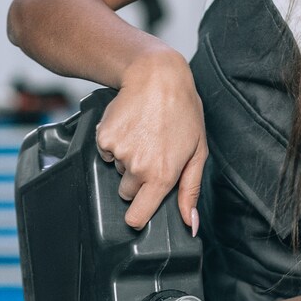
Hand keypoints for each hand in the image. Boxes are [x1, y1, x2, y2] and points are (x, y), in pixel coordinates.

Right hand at [96, 52, 205, 231]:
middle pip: (127, 192)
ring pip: (117, 169)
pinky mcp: (103, 137)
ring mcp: (119, 152)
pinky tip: (130, 127)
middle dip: (136, 179)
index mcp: (162, 176)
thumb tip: (191, 224)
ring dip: (127, 158)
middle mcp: (138, 168)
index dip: (138, 216)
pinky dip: (114, 143)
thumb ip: (190, 191)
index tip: (141, 211)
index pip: (137, 217)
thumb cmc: (183, 111)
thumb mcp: (197, 152)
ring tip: (143, 134)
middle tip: (152, 153)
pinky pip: (105, 151)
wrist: (156, 77)